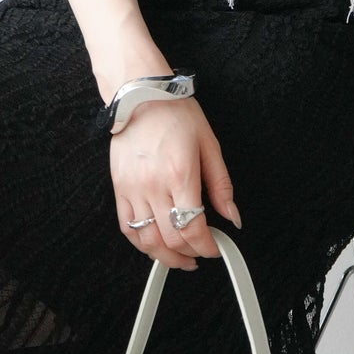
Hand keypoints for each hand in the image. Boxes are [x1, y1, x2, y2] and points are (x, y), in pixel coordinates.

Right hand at [109, 98, 242, 273]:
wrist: (141, 95)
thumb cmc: (176, 114)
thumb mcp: (209, 144)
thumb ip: (221, 185)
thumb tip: (233, 217)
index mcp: (181, 174)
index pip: (193, 228)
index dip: (206, 247)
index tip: (214, 248)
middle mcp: (155, 185)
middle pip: (172, 238)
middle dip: (190, 254)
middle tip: (200, 254)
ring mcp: (133, 189)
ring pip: (148, 240)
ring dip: (166, 257)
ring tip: (180, 259)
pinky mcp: (119, 188)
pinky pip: (127, 228)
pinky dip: (141, 244)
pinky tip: (154, 246)